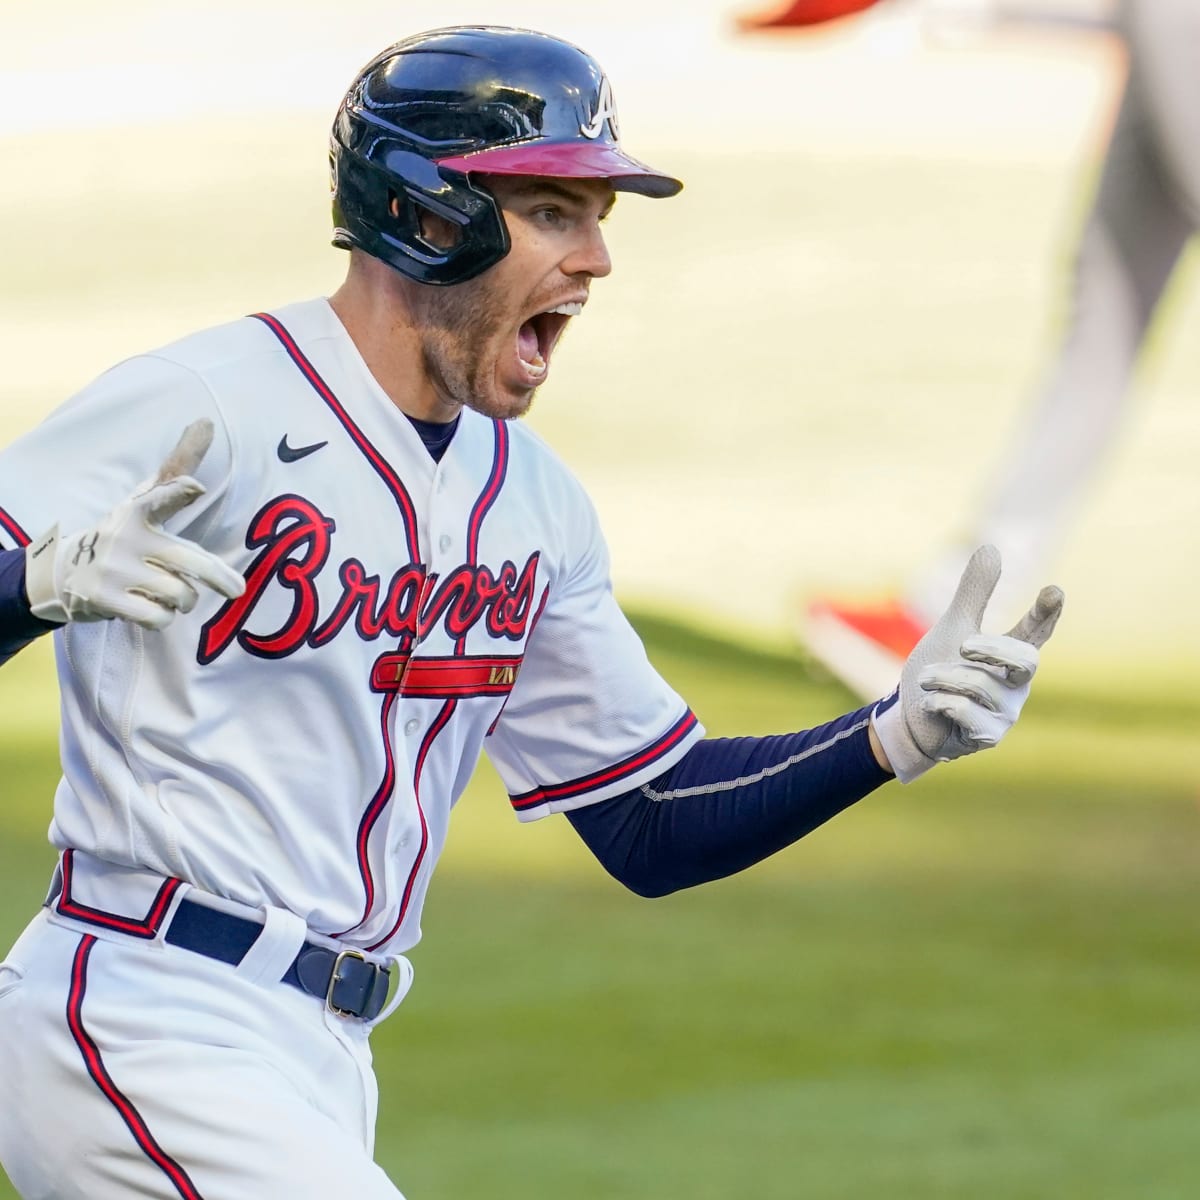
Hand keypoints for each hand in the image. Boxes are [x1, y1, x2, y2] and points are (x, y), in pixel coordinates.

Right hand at [24, 420, 245, 630]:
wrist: (63, 571)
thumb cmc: (123, 533)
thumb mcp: (146, 498)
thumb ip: (179, 466)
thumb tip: (206, 421)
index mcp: (139, 510)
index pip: (160, 497)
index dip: (178, 492)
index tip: (196, 488)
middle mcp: (125, 536)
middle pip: (191, 564)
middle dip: (219, 579)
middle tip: (236, 589)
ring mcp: (112, 568)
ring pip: (179, 595)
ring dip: (181, 600)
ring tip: (165, 592)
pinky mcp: (103, 598)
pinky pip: (158, 617)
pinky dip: (160, 617)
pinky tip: (147, 607)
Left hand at [870, 545, 1062, 782]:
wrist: (911, 720)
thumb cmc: (937, 671)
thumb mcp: (952, 628)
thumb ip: (974, 593)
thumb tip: (991, 546)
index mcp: (1010, 654)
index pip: (1037, 631)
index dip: (1047, 613)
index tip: (1054, 591)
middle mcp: (1017, 682)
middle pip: (1024, 659)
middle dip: (989, 648)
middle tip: (961, 644)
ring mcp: (1007, 711)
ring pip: (980, 685)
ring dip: (942, 678)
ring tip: (927, 680)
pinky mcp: (989, 735)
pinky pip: (965, 711)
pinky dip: (939, 703)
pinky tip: (932, 706)